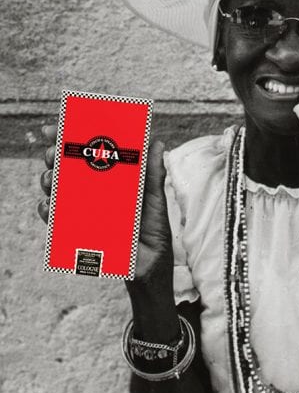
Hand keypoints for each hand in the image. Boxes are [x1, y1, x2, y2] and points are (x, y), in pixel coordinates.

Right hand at [37, 125, 173, 292]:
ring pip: (58, 190)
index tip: (59, 127)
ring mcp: (85, 210)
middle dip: (56, 157)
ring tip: (51, 178)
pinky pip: (56, 220)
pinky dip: (48, 212)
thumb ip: (152, 174)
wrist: (150, 265)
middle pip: (68, 169)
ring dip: (49, 181)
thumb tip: (157, 143)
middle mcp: (96, 192)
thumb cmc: (154, 231)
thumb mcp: (154, 200)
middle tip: (53, 153)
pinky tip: (48, 206)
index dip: (73, 139)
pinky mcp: (79, 231)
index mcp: (113, 180)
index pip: (89, 154)